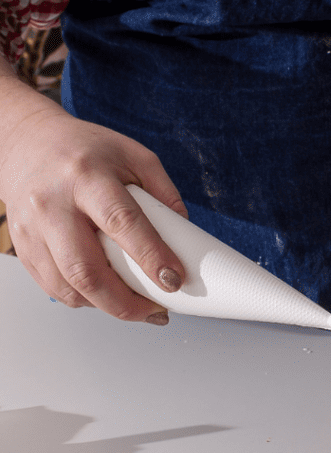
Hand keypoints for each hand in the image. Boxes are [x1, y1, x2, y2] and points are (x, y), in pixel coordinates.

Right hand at [0, 90, 187, 323]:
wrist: (27, 141)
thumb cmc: (84, 149)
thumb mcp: (134, 156)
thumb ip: (164, 192)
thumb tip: (186, 236)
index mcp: (87, 177)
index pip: (122, 222)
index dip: (150, 257)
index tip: (174, 280)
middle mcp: (53, 204)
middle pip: (86, 269)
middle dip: (126, 303)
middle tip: (156, 311)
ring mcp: (32, 228)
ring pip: (66, 286)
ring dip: (106, 307)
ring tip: (137, 309)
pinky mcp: (22, 245)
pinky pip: (53, 287)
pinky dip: (83, 299)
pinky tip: (106, 296)